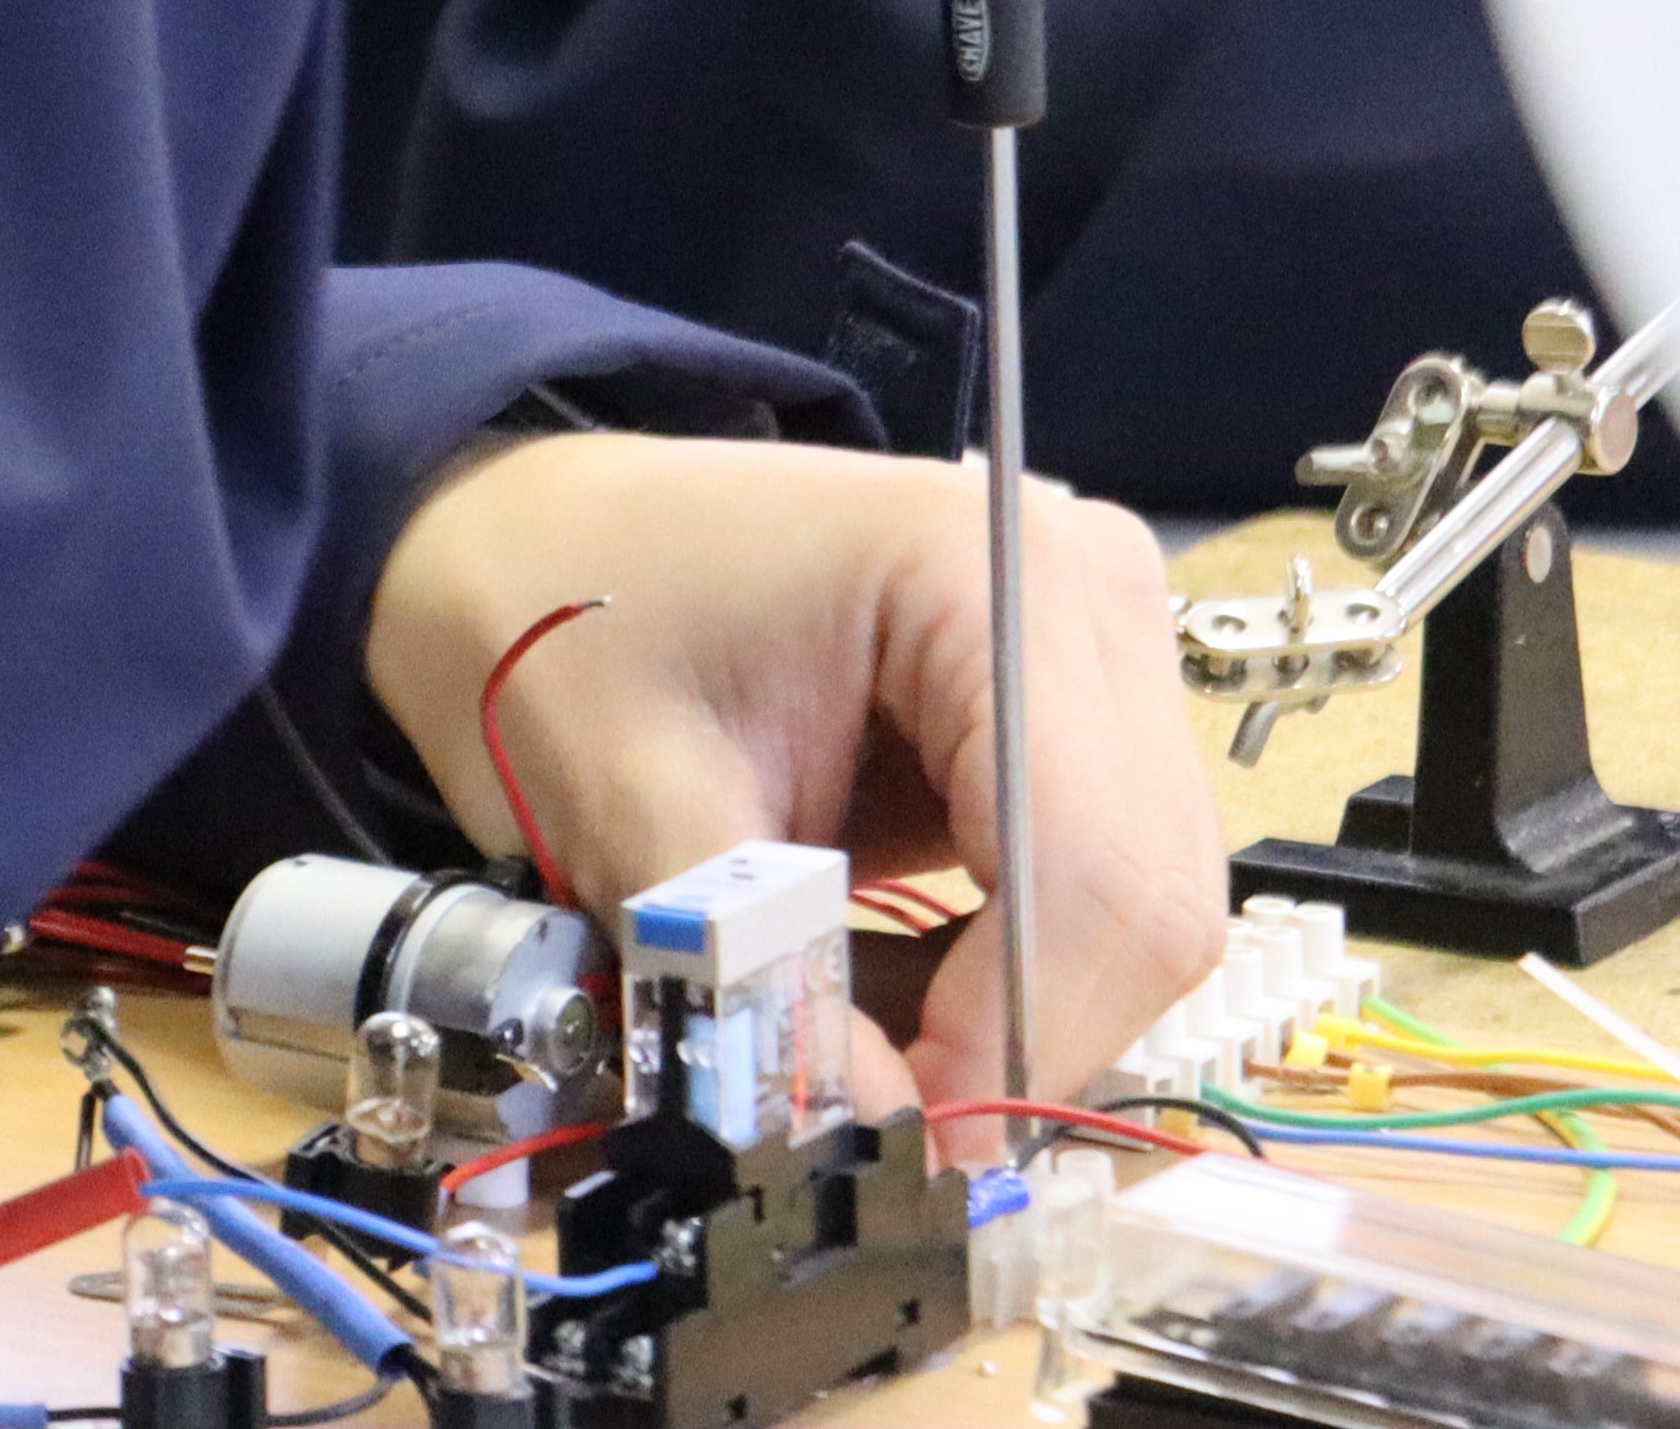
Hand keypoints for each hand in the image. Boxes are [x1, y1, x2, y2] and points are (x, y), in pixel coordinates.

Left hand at [362, 432, 1226, 1114]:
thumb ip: (761, 978)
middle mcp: (1087, 594)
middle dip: (1016, 1034)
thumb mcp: (630, 809)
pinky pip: (1095, 892)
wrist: (534, 539)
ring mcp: (1096, 651)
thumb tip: (881, 1140)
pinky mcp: (1077, 715)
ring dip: (1005, 1008)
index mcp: (987, 567)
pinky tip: (877, 961)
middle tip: (870, 1105)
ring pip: (1136, 913)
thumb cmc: (560, 621)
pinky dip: (997, 966)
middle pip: (1146, 898)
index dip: (1014, 1032)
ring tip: (842, 1011)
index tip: (911, 1137)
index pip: (1092, 862)